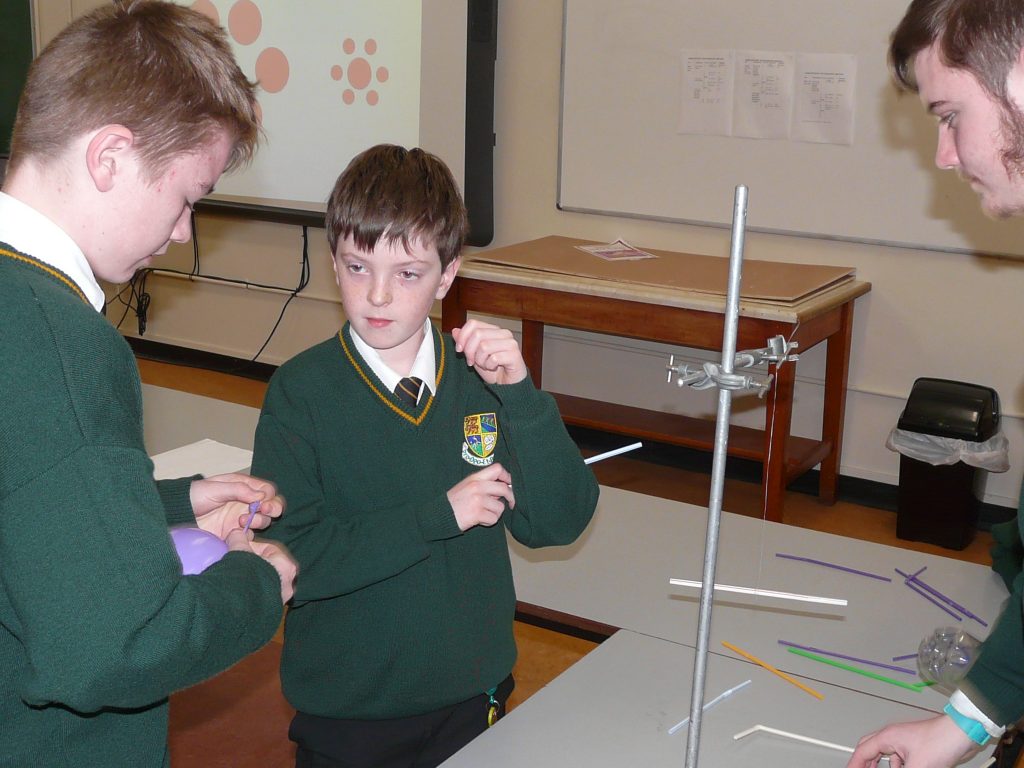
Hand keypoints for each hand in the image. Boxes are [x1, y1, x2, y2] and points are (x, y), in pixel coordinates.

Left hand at [191, 473, 284, 538]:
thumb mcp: (215, 488)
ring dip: (259, 520)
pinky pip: (252, 536)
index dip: (270, 496)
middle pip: (272, 505)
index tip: (263, 502)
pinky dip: (250, 535)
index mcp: (244, 487)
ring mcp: (242, 519)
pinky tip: (237, 533)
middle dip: (273, 508)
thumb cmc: (195, 496)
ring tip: (242, 521)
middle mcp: (247, 503)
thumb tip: (261, 497)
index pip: (268, 490)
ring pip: (265, 520)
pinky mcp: (235, 534)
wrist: (177, 515)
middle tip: (264, 511)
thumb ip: (239, 490)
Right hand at [225, 530, 297, 603]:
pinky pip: (261, 596)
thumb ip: (239, 540)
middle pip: (269, 566)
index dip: (252, 547)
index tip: (239, 549)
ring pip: (266, 582)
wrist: (237, 609)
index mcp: (287, 567)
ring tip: (236, 578)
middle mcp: (288, 584)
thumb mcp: (240, 553)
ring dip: (253, 578)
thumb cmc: (243, 577)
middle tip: (237, 563)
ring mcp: (280, 599)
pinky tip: (238, 591)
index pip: (270, 549)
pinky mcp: (270, 611)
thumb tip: (237, 532)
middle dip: (253, 564)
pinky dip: (252, 592)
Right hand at [447, 463, 514, 530]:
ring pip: (500, 507)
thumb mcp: (467, 486)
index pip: (497, 469)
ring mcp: (477, 500)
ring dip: (495, 513)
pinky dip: (489, 522)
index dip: (507, 476)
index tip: (509, 484)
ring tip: (484, 513)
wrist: (440, 515)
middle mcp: (477, 486)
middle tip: (511, 504)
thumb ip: (483, 484)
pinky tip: (480, 520)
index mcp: (475, 478)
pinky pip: (494, 518)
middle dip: (511, 497)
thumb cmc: (455, 502)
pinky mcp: (477, 513)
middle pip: (504, 488)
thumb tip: (504, 488)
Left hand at [451, 320, 527, 384]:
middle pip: (477, 334)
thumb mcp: (474, 355)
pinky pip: (494, 358)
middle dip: (469, 351)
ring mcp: (510, 343)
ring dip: (480, 360)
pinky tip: (493, 368)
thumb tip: (455, 331)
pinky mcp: (515, 355)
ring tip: (485, 365)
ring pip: (484, 346)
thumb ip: (465, 343)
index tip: (459, 350)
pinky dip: (489, 366)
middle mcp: (504, 333)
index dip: (462, 336)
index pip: (473, 323)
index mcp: (494, 329)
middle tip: (472, 362)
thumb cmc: (492, 369)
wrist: (508, 385)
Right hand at [847, 714, 979, 767]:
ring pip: (887, 756)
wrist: (961, 734)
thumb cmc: (940, 742)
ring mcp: (905, 740)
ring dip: (887, 766)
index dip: (854, 764)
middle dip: (865, 762)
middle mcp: (894, 736)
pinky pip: (901, 758)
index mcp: (888, 737)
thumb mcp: (916, 767)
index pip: (863, 751)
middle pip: (870, 749)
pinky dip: (901, 766)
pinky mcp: (917, 747)